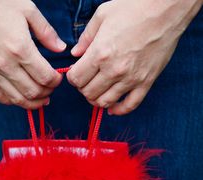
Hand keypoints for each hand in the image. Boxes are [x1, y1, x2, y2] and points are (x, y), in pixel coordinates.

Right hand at [0, 0, 65, 107]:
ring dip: (32, 102)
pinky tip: (19, 97)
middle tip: (51, 87)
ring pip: (17, 99)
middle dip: (47, 93)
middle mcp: (5, 64)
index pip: (45, 77)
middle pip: (33, 92)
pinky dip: (11, 101)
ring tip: (41, 98)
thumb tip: (61, 48)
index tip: (58, 77)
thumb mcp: (28, 10)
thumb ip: (47, 33)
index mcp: (20, 48)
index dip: (56, 81)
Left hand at [67, 0, 201, 114]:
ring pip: (105, 102)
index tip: (76, 72)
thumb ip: (85, 38)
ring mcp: (131, 79)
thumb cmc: (134, 8)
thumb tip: (75, 54)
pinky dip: (118, 110)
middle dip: (83, 89)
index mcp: (100, 53)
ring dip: (97, 99)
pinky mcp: (146, 82)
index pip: (76, 79)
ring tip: (98, 91)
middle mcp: (114, 70)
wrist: (166, 9)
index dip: (72, 78)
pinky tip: (112, 108)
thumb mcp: (102, 16)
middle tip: (87, 80)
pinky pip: (130, 106)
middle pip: (88, 93)